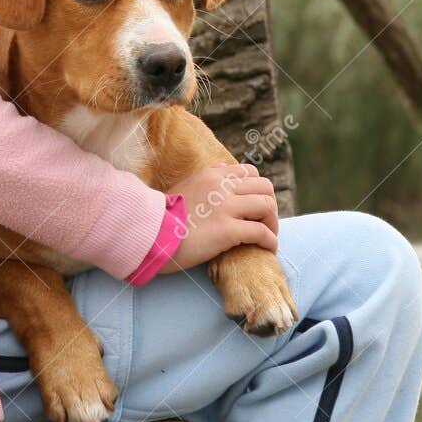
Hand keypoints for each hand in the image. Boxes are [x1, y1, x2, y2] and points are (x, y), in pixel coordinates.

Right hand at [157, 162, 278, 274]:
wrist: (149, 236)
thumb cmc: (162, 219)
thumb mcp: (183, 190)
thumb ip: (204, 185)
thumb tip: (220, 184)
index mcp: (211, 175)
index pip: (248, 172)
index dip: (256, 190)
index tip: (254, 206)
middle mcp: (221, 186)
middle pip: (264, 186)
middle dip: (269, 205)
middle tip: (265, 222)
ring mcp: (225, 206)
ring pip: (267, 205)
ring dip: (272, 223)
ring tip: (268, 236)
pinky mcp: (228, 230)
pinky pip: (261, 232)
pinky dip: (270, 241)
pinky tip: (268, 249)